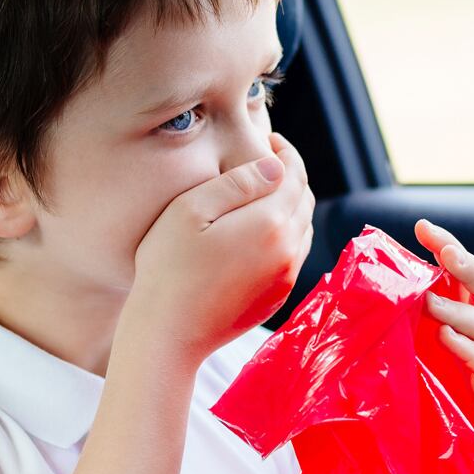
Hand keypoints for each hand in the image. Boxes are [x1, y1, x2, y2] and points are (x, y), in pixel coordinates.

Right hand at [126, 133, 314, 363]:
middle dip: (290, 176)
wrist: (169, 333)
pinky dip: (287, 233)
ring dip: (291, 205)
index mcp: (271, 222)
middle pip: (304, 199)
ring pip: (303, 228)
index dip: (285, 152)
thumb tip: (276, 166)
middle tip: (267, 161)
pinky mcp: (278, 297)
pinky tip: (261, 230)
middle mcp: (288, 250)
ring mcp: (286, 277)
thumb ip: (238, 183)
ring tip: (265, 193)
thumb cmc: (169, 267)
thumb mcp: (191, 210)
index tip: (270, 139)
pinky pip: (294, 254)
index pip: (294, 174)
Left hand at [414, 218, 473, 467]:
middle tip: (443, 248)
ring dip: (458, 309)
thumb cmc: (454, 422)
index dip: (448, 251)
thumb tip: (357, 320)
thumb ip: (404, 347)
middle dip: (466, 264)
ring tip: (429, 302)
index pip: (462, 282)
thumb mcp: (423, 376)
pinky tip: (448, 341)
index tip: (422, 226)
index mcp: (468, 333)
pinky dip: (470, 350)